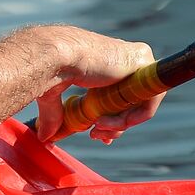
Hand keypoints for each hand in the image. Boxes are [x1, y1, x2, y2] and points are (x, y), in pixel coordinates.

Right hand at [33, 27, 163, 142]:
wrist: (57, 56)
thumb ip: (55, 115)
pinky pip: (150, 100)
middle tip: (95, 135)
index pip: (120, 96)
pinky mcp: (144, 63)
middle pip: (131, 102)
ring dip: (119, 125)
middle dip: (114, 126)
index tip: (94, 134)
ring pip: (141, 104)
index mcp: (105, 63)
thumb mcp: (53, 97)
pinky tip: (108, 121)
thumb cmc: (49, 69)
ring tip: (97, 129)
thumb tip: (44, 137)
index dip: (111, 120)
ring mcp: (136, 60)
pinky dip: (132, 118)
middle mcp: (123, 60)